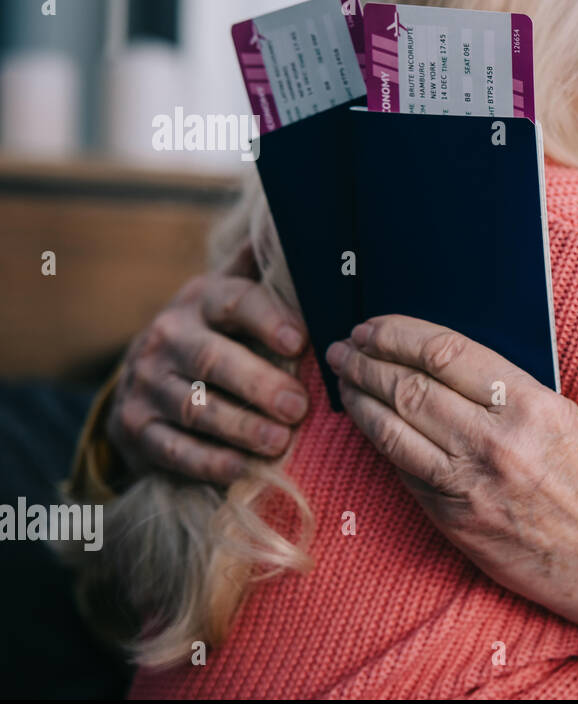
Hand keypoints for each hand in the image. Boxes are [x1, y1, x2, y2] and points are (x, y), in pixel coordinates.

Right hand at [105, 242, 310, 485]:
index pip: (233, 302)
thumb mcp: (230, 298)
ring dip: (239, 427)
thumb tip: (314, 234)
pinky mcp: (136, 427)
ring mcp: (147, 384)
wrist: (143, 381)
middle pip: (212, 359)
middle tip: (299, 406)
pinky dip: (210, 462)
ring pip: (194, 407)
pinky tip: (243, 469)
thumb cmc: (213, 334)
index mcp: (199, 301)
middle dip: (258, 383)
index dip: (267, 319)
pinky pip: (173, 449)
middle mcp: (166, 337)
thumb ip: (265, 275)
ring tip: (280, 442)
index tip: (302, 340)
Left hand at [326, 315, 577, 636]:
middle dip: (367, 362)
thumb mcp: (566, 418)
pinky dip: (381, 444)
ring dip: (360, 400)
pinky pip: (405, 474)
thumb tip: (447, 365)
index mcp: (530, 404)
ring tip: (345, 381)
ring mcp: (471, 486)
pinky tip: (369, 427)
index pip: (445, 353)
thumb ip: (509, 391)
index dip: (399, 334)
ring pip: (394, 431)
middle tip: (345, 348)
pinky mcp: (457, 522)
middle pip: (409, 387)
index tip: (375, 326)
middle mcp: (496, 442)